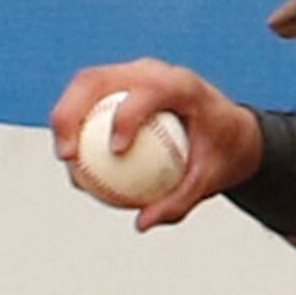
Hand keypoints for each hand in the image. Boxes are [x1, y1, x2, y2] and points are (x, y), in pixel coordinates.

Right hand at [50, 58, 263, 230]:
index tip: (116, 151)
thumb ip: (180, 200)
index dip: (128, 117)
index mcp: (181, 84)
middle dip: (71, 112)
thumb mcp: (212, 179)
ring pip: (84, 86)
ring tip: (64, 159)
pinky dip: (77, 125)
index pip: (147, 91)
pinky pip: (91, 101)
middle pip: (97, 79)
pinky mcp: (121, 84)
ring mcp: (132, 73)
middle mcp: (152, 71)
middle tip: (67, 155)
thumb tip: (142, 223)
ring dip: (64, 118)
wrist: (231, 130)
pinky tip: (73, 161)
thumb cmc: (223, 152)